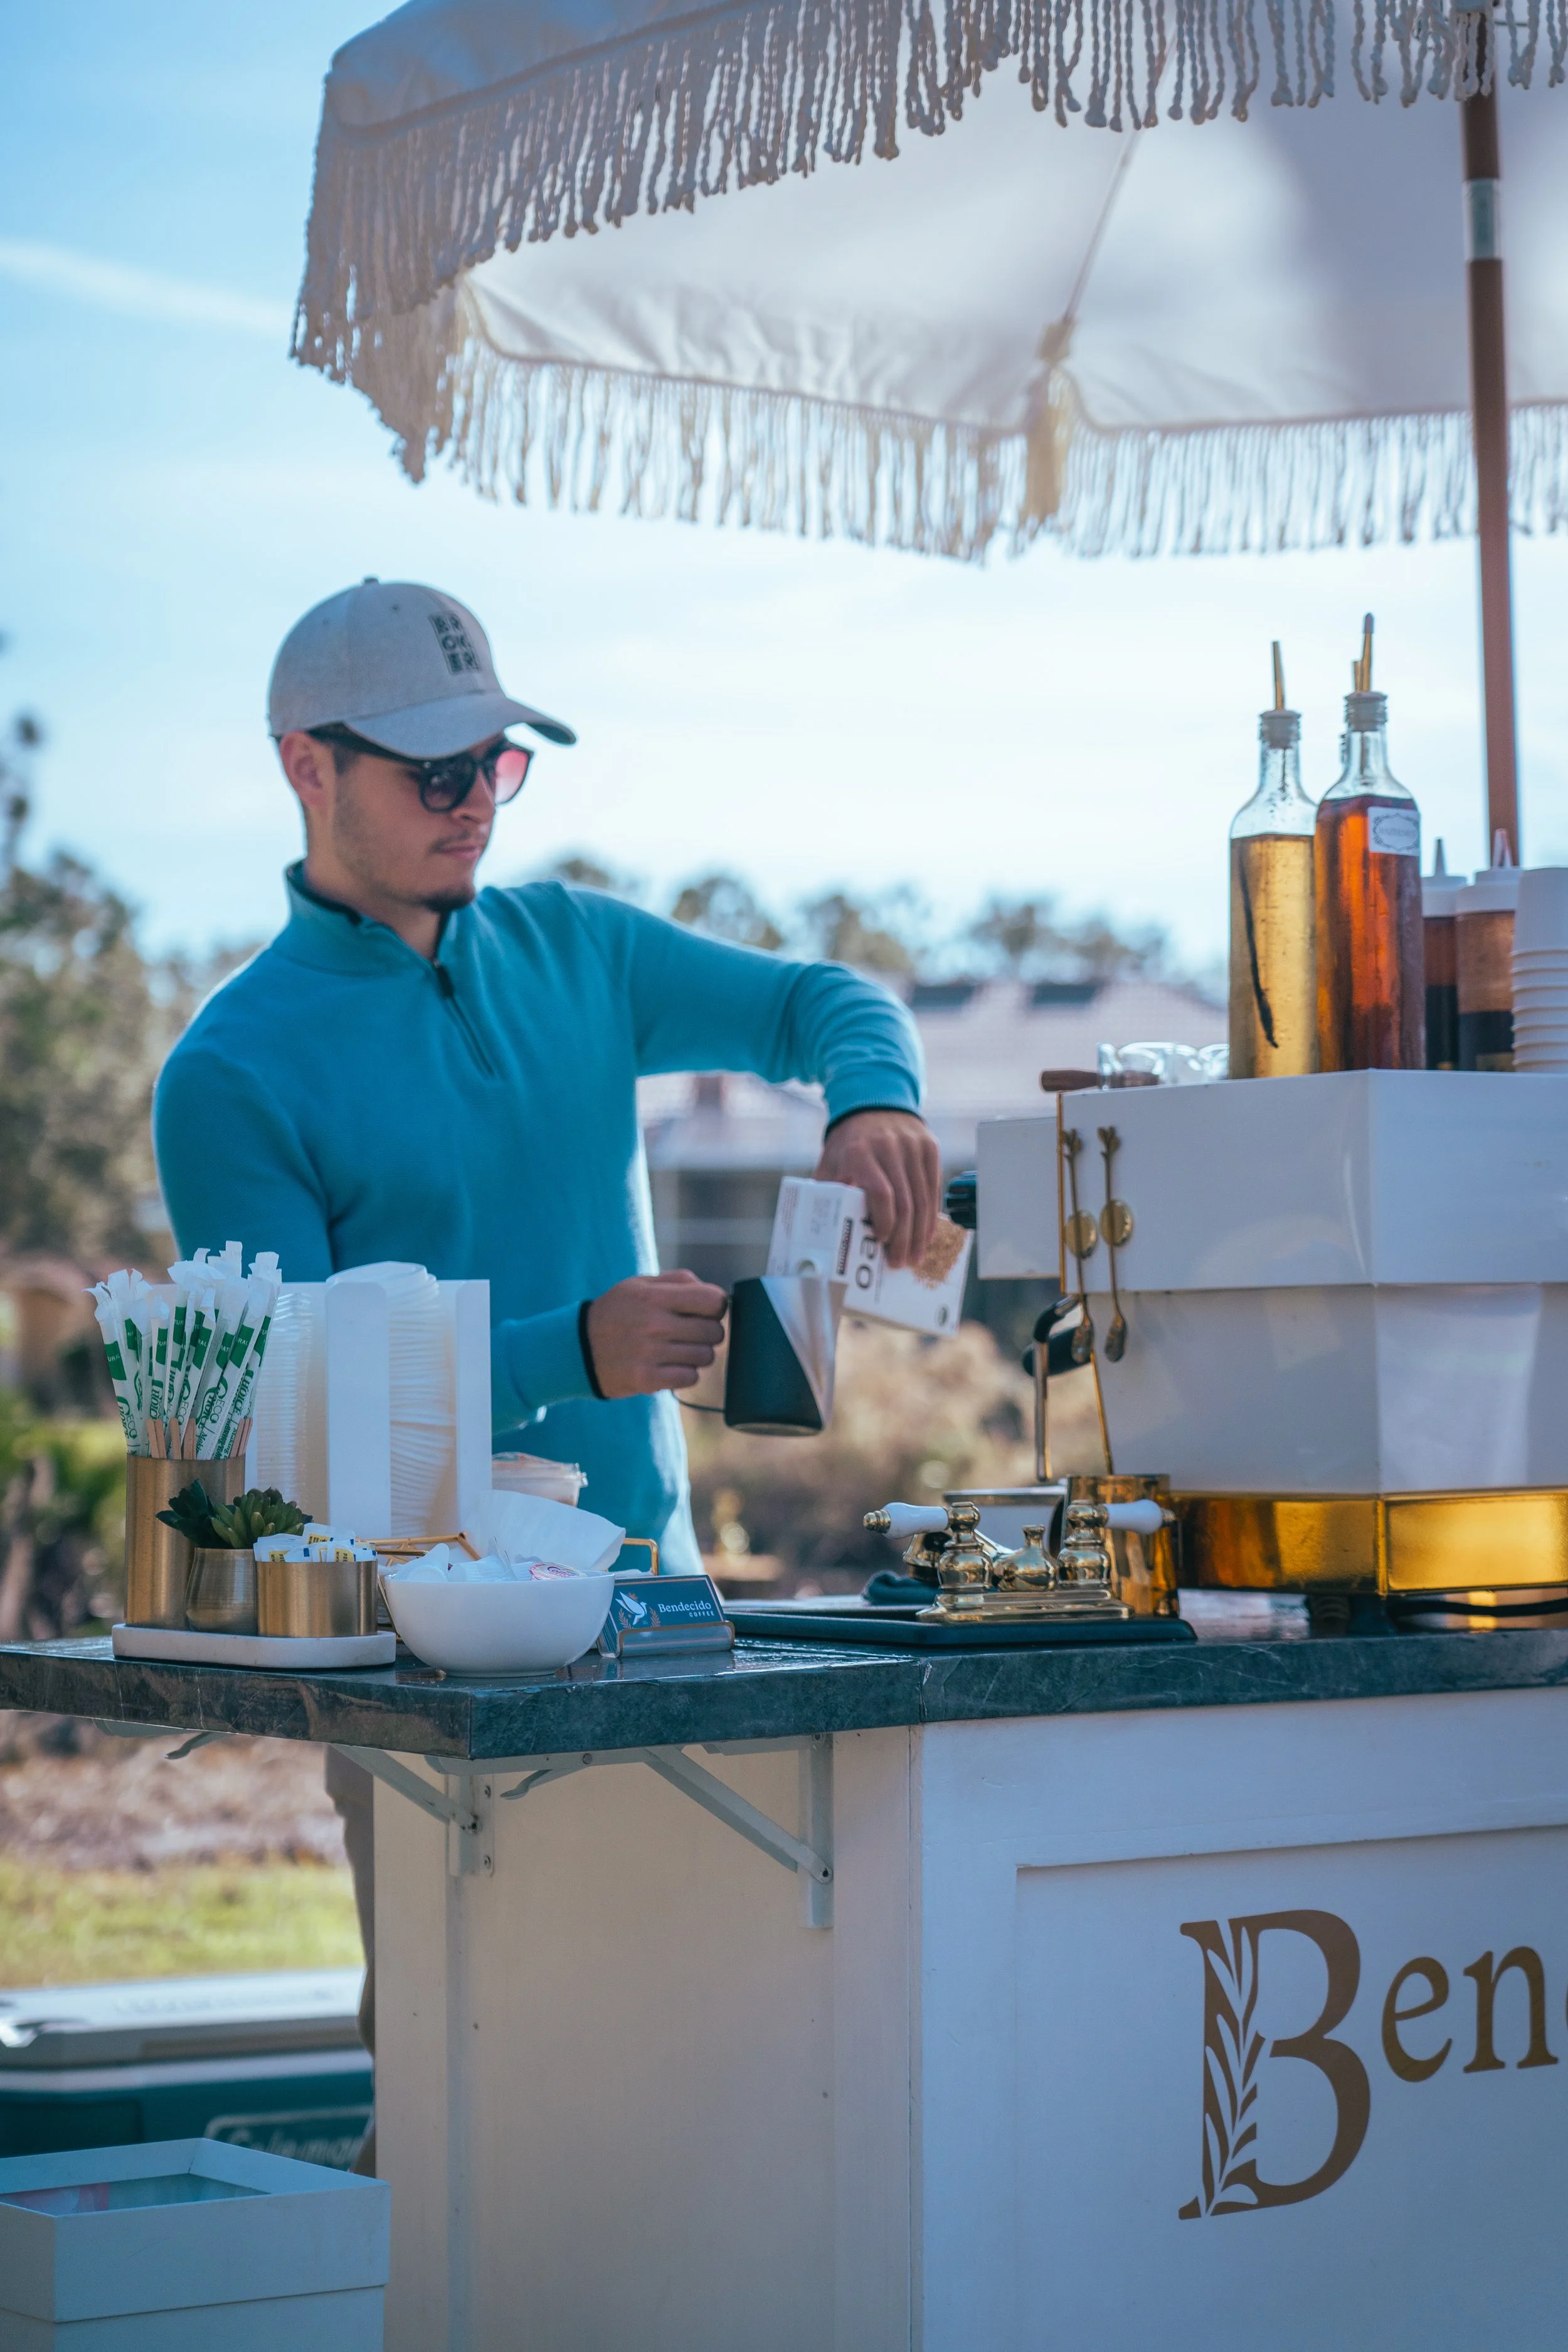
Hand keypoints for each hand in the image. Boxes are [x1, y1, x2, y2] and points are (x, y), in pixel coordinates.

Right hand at [585, 1271, 728, 1398]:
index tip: (705, 1311)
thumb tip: (715, 1295)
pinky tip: (670, 1366)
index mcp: (654, 1296)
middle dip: (709, 1333)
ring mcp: (650, 1353)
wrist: (579, 1348)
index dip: (716, 1307)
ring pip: (705, 1357)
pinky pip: (690, 1378)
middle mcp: (654, 1323)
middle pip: (714, 1332)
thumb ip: (678, 1281)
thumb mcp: (640, 1285)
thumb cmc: (617, 1313)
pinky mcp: (646, 1379)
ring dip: (697, 1355)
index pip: (713, 1300)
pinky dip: (685, 1374)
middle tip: (691, 1334)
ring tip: (678, 1350)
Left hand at [815, 1108, 940, 1269]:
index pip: (881, 1194)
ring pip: (923, 1199)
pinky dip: (932, 1214)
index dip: (885, 1223)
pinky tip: (926, 1234)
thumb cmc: (849, 1142)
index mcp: (860, 1152)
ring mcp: (913, 1146)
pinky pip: (934, 1187)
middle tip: (899, 1261)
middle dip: (904, 1238)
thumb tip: (823, 1232)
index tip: (881, 1244)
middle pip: (905, 1202)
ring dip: (920, 1232)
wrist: (874, 1103)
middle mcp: (889, 1147)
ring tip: (914, 1255)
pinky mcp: (930, 1147)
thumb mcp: (831, 1162)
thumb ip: (829, 1192)